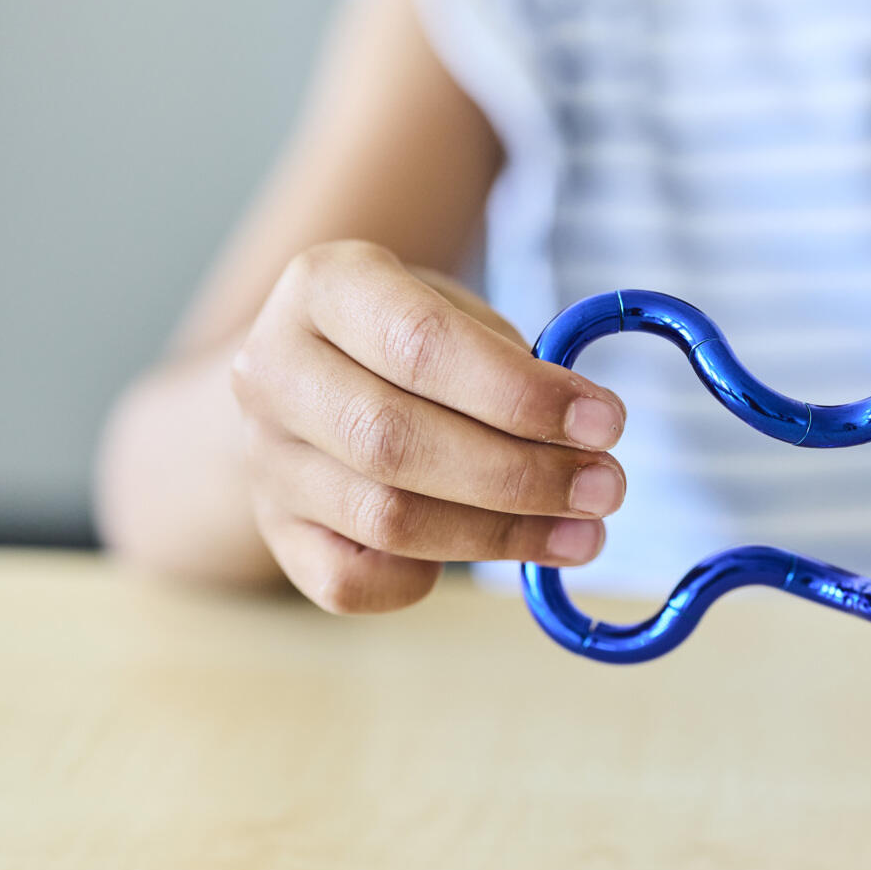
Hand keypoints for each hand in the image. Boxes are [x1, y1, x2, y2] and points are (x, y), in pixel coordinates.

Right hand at [229, 240, 626, 612]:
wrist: (306, 373)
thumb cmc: (408, 338)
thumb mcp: (456, 310)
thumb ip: (508, 362)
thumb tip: (581, 439)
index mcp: (324, 286)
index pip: (421, 345)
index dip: (522, 394)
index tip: (607, 423)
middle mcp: (273, 370)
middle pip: (397, 441)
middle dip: (521, 474)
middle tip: (606, 488)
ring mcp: (263, 460)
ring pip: (385, 518)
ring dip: (502, 534)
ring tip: (585, 532)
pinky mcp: (274, 531)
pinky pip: (348, 583)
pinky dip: (422, 580)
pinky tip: (485, 552)